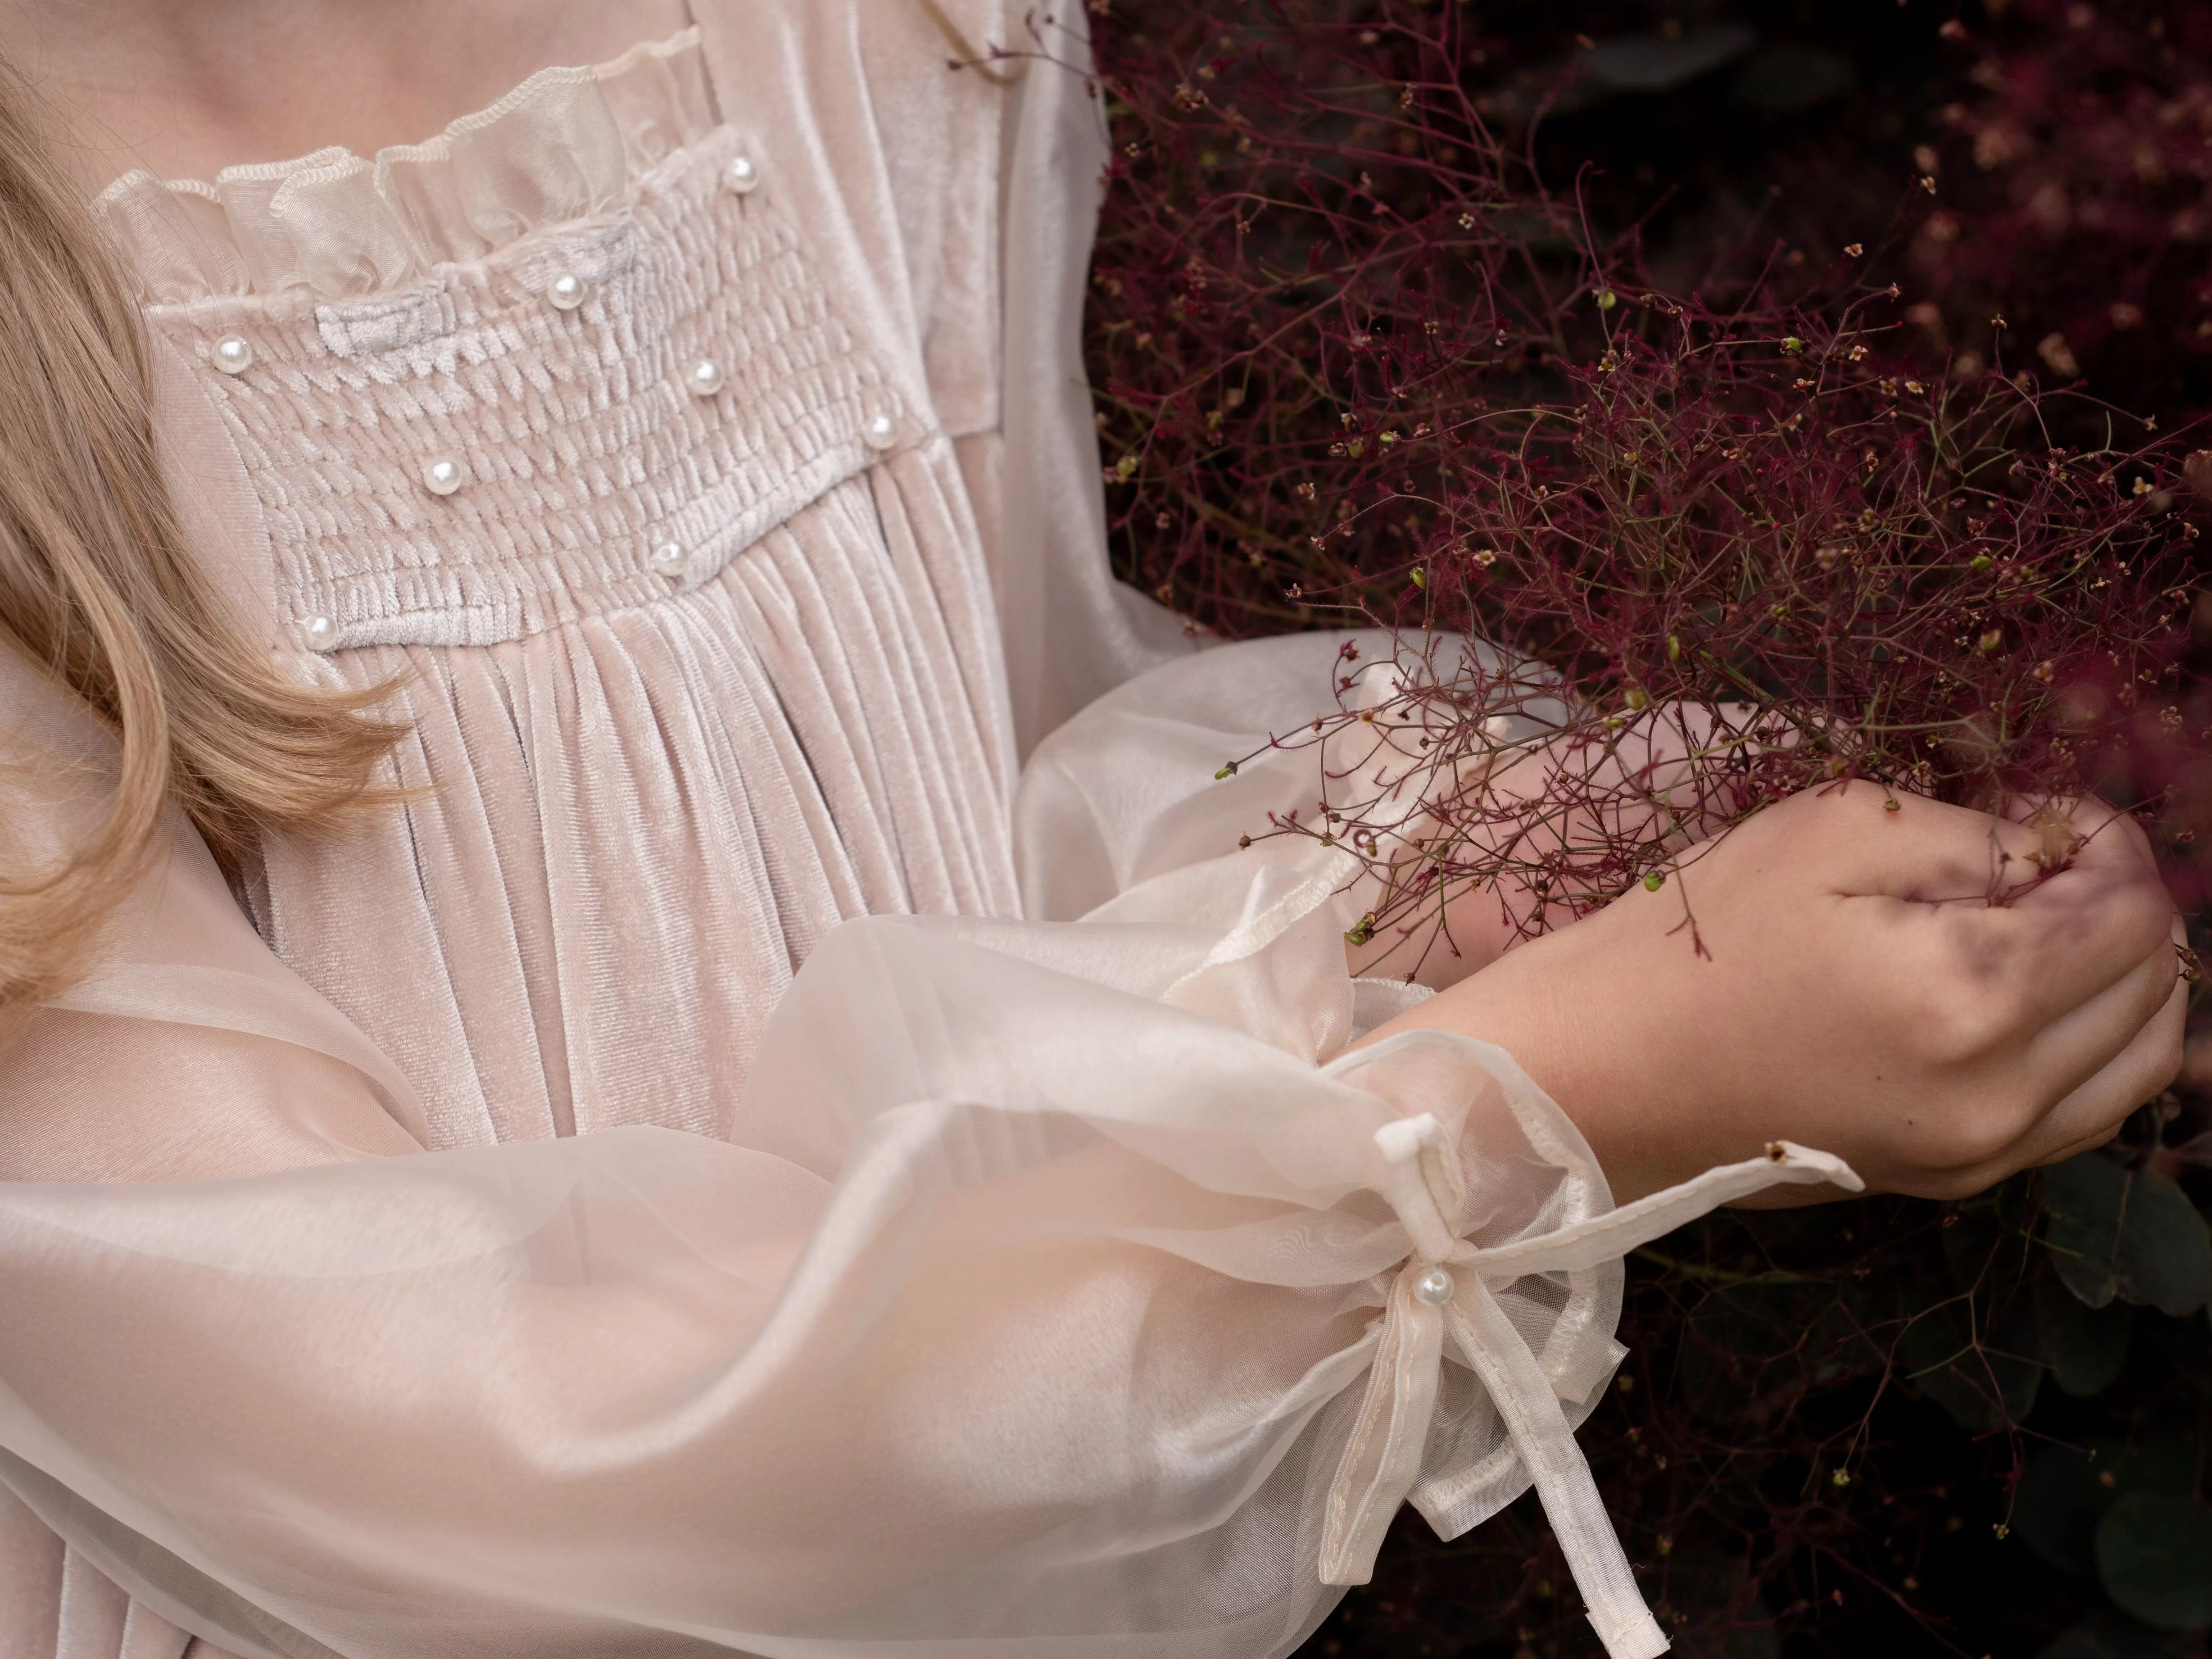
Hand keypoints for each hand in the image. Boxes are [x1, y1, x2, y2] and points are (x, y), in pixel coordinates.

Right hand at [1362, 784, 2185, 1203]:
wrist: (1600, 1073)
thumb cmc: (1696, 940)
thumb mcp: (1829, 830)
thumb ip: (1973, 834)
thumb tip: (2052, 854)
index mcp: (1978, 998)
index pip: (2134, 912)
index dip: (2104, 841)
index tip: (2037, 810)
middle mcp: (2003, 1095)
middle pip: (2155, 991)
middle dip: (2117, 908)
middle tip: (2036, 864)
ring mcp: (1980, 1153)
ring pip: (2141, 1067)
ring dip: (2119, 984)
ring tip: (2041, 930)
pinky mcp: (1949, 1178)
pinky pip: (2082, 1117)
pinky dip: (2088, 1051)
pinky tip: (2023, 1003)